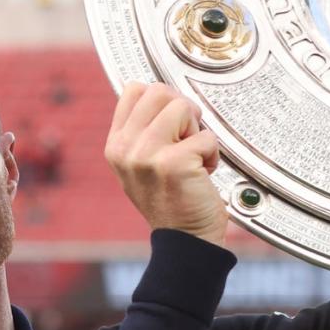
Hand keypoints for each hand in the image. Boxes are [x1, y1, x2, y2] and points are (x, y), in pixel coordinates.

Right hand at [105, 82, 227, 246]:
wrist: (184, 240)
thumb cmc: (171, 200)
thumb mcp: (141, 163)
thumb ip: (144, 129)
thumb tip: (166, 94)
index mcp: (116, 144)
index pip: (135, 89)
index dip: (162, 101)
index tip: (171, 125)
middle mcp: (125, 148)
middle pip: (160, 91)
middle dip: (182, 112)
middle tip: (185, 141)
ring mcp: (146, 155)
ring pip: (182, 106)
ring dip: (197, 132)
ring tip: (192, 157)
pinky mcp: (173, 163)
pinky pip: (206, 136)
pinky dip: (212, 154)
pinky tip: (202, 174)